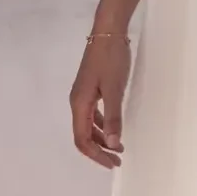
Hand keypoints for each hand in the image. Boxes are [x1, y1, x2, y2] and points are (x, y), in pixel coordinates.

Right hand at [71, 31, 131, 167]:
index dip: (96, 155)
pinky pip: (93, 114)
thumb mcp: (115, 89)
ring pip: (88, 125)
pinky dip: (103, 126)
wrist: (108, 32)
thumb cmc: (112, 59)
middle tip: (118, 160)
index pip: (82, 139)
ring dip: (102, 139)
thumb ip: (114, 117)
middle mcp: (77, 102)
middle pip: (83, 135)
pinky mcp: (91, 88)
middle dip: (99, 150)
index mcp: (79, 104)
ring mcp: (83, 95)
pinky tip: (114, 128)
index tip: (113, 163)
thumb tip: (113, 144)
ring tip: (119, 148)